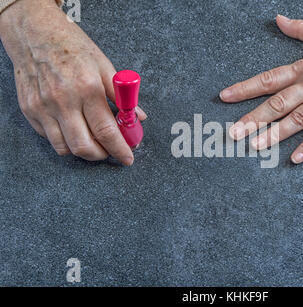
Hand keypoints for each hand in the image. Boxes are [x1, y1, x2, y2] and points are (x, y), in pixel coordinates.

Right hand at [0, 0, 146, 164]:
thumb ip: (121, 96)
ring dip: (83, 151)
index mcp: (87, 88)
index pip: (106, 131)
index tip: (127, 158)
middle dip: (101, 155)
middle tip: (109, 150)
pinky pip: (49, 138)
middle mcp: (63, 101)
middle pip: (84, 146)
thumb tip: (138, 116)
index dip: (119, 149)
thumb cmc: (72, 47)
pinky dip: (65, 140)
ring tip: (93, 142)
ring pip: (64, 148)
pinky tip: (74, 129)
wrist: (35, 33)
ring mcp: (43, 107)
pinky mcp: (30, 110)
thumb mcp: (104, 65)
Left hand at [220, 15, 302, 163]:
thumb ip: (300, 29)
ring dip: (275, 133)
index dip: (245, 88)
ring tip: (255, 146)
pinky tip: (295, 158)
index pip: (268, 79)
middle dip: (253, 118)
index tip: (224, 97)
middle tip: (232, 133)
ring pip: (297, 118)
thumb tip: (278, 19)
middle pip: (277, 103)